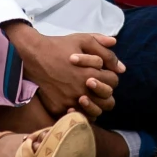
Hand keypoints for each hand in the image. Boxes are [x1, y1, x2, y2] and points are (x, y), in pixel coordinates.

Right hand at [5, 22, 123, 118]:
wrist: (33, 54)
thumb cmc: (60, 45)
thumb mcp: (84, 40)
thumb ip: (106, 52)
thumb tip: (122, 68)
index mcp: (90, 75)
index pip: (114, 82)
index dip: (111, 76)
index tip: (103, 72)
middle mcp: (81, 91)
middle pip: (107, 102)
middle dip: (106, 92)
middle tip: (97, 86)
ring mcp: (68, 101)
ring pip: (93, 113)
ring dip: (95, 105)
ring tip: (89, 96)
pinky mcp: (57, 108)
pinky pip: (75, 117)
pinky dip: (78, 112)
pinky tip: (76, 102)